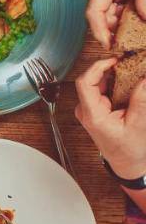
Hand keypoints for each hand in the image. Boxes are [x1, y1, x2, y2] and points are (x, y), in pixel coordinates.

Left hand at [75, 57, 145, 178]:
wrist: (126, 163)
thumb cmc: (129, 149)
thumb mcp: (139, 124)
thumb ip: (140, 100)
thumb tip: (144, 78)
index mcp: (92, 114)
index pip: (84, 83)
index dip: (97, 67)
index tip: (114, 60)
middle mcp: (86, 110)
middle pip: (89, 80)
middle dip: (107, 67)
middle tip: (126, 61)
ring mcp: (89, 109)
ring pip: (96, 83)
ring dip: (111, 73)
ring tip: (129, 67)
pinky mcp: (95, 108)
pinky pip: (101, 89)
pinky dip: (113, 81)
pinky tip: (126, 78)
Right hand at [85, 0, 145, 47]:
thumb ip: (145, 2)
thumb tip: (144, 23)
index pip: (94, 12)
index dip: (99, 32)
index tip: (108, 46)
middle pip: (100, 16)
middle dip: (114, 31)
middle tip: (129, 43)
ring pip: (108, 14)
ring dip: (121, 24)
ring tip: (134, 33)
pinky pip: (113, 8)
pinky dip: (124, 16)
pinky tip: (135, 22)